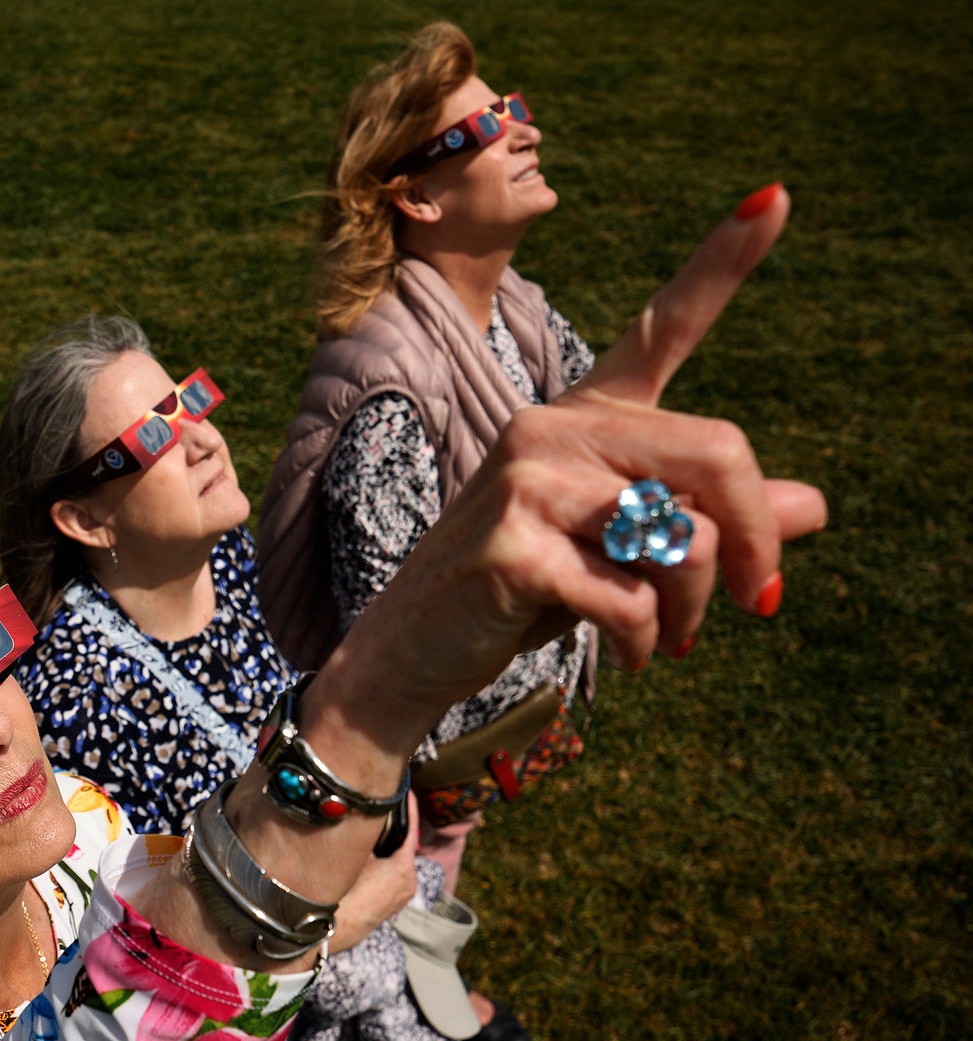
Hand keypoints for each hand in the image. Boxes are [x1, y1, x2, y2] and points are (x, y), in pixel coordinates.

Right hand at [321, 184, 828, 756]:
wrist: (412, 652)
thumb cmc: (519, 595)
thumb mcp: (620, 552)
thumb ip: (704, 521)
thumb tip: (815, 506)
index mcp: (582, 419)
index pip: (660, 330)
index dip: (721, 264)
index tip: (775, 197)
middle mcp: (552, 428)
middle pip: (716, 451)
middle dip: (753, 542)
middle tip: (756, 604)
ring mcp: (527, 479)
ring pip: (681, 534)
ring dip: (693, 608)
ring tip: (665, 639)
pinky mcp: (513, 543)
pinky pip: (634, 594)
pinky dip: (648, 641)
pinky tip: (630, 656)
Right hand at [325, 793, 419, 953]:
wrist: (340, 926)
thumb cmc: (348, 892)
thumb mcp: (358, 858)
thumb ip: (367, 838)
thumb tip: (368, 820)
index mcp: (404, 868)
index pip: (410, 831)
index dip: (410, 811)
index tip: (410, 795)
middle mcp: (409, 882)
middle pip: (403, 847)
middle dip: (393, 831)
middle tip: (383, 812)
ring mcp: (403, 894)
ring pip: (398, 862)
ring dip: (388, 849)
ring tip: (373, 833)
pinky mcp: (395, 902)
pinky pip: (394, 876)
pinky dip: (387, 864)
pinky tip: (371, 859)